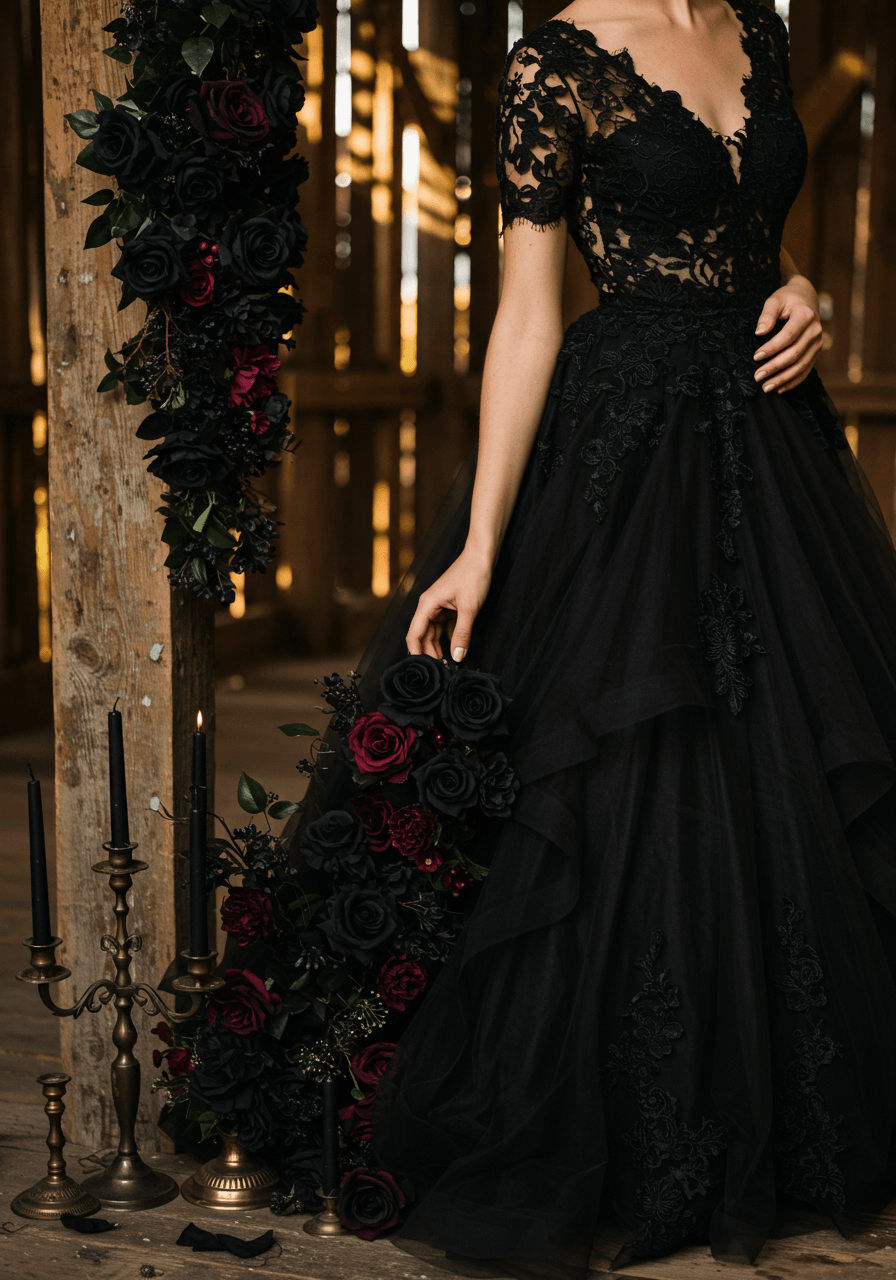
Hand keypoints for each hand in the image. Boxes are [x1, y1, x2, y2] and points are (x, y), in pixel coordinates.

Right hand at [406, 550, 492, 662]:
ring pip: (433, 633)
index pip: (414, 634)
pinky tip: (455, 649)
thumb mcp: (469, 608)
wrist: (481, 555)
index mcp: (427, 604)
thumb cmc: (473, 575)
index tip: (423, 670)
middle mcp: (429, 606)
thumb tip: (457, 657)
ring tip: (446, 664)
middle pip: (422, 636)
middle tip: (440, 671)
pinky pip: (444, 627)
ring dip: (438, 647)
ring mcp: (438, 606)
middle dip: (429, 653)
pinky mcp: (448, 607)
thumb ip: (462, 634)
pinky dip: (448, 638)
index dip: (416, 653)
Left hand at [753, 276, 822, 393]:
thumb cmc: (787, 299)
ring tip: (766, 387)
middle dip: (774, 367)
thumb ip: (767, 315)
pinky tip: (780, 389)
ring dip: (783, 379)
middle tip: (757, 377)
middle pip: (794, 354)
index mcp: (805, 316)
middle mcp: (815, 330)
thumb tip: (759, 332)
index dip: (772, 348)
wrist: (805, 298)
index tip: (756, 356)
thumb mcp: (775, 300)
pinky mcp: (815, 352)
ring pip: (801, 366)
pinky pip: (806, 370)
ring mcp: (817, 343)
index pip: (788, 336)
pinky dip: (793, 381)